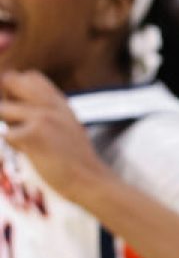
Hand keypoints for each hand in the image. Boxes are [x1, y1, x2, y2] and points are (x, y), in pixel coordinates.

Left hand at [0, 70, 112, 203]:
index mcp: (60, 101)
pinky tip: (34, 154)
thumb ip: (46, 111)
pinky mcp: (33, 135)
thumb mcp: (68, 126)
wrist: (91, 181)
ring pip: (3, 110)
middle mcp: (51, 103)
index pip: (29, 76)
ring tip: (29, 142)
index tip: (18, 107)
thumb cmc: (75, 160)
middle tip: (15, 121)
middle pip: (10, 81)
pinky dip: (15, 147)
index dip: (16, 88)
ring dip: (9, 126)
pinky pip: (7, 135)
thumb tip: (12, 105)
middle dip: (5, 100)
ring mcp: (42, 117)